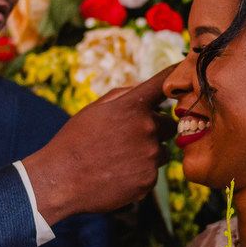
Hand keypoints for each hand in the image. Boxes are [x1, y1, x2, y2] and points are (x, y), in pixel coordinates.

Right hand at [23, 65, 176, 223]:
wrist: (60, 180)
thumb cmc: (74, 141)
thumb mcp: (94, 109)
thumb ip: (123, 95)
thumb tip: (146, 88)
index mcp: (132, 106)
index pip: (164, 83)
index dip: (177, 73)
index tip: (185, 66)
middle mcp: (146, 128)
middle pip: (168, 126)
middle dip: (154, 130)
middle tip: (126, 140)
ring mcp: (149, 155)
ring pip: (161, 151)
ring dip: (147, 154)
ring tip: (118, 160)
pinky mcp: (149, 180)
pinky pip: (153, 173)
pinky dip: (140, 175)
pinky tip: (117, 176)